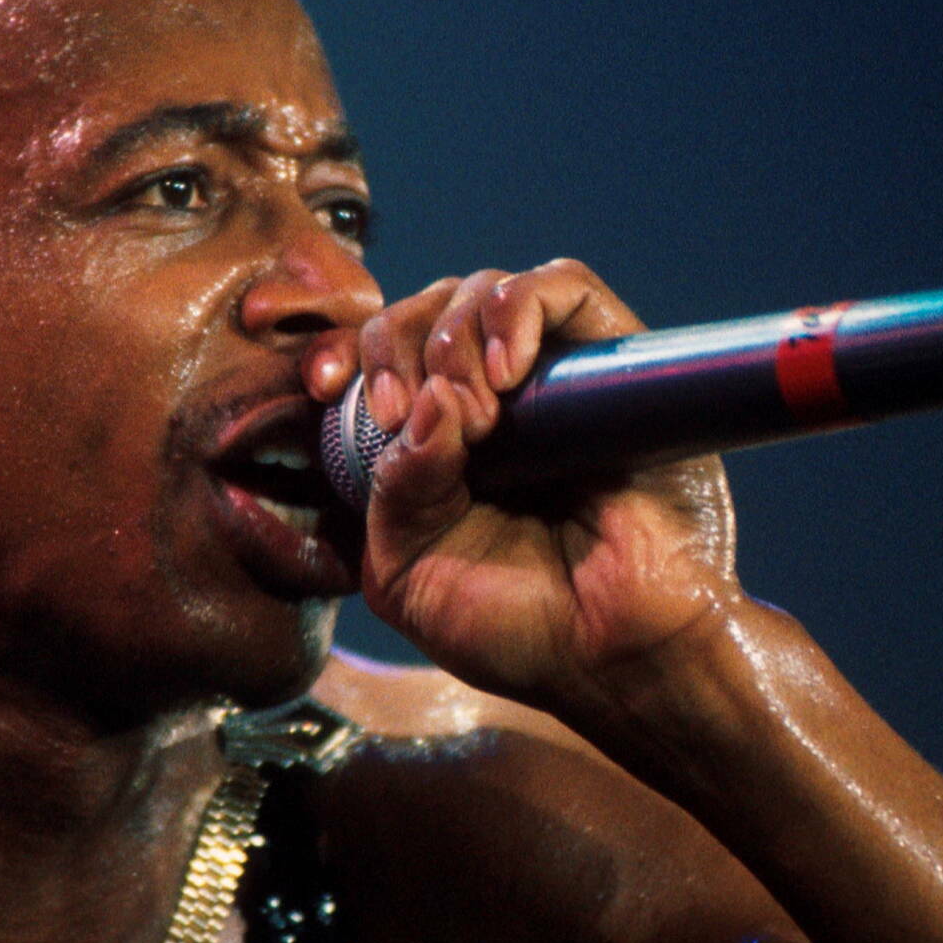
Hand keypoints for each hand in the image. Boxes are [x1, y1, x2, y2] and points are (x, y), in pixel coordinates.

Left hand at [337, 261, 745, 716]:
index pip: (377, 358)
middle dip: (395, 347)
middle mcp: (494, 400)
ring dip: (453, 337)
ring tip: (475, 414)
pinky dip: (519, 308)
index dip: (343, 352)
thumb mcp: (408, 571)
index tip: (323, 386)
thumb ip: (390, 491)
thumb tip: (429, 400)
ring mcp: (556, 377)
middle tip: (403, 413)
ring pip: (484, 290)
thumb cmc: (519, 628)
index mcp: (435, 444)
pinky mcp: (616, 361)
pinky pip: (565, 284)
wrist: (618, 659)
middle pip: (423, 311)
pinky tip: (506, 373)